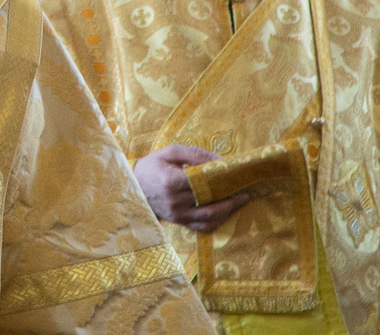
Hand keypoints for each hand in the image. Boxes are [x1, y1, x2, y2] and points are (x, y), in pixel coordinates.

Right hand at [133, 145, 249, 232]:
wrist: (133, 186)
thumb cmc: (153, 166)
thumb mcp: (170, 152)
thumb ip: (195, 154)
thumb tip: (219, 160)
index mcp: (172, 181)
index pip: (203, 182)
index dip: (221, 179)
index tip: (236, 176)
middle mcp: (176, 201)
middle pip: (209, 200)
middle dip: (230, 196)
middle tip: (245, 190)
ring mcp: (178, 214)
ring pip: (209, 217)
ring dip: (228, 210)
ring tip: (240, 200)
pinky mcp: (179, 222)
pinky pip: (202, 226)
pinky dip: (217, 221)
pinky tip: (226, 212)